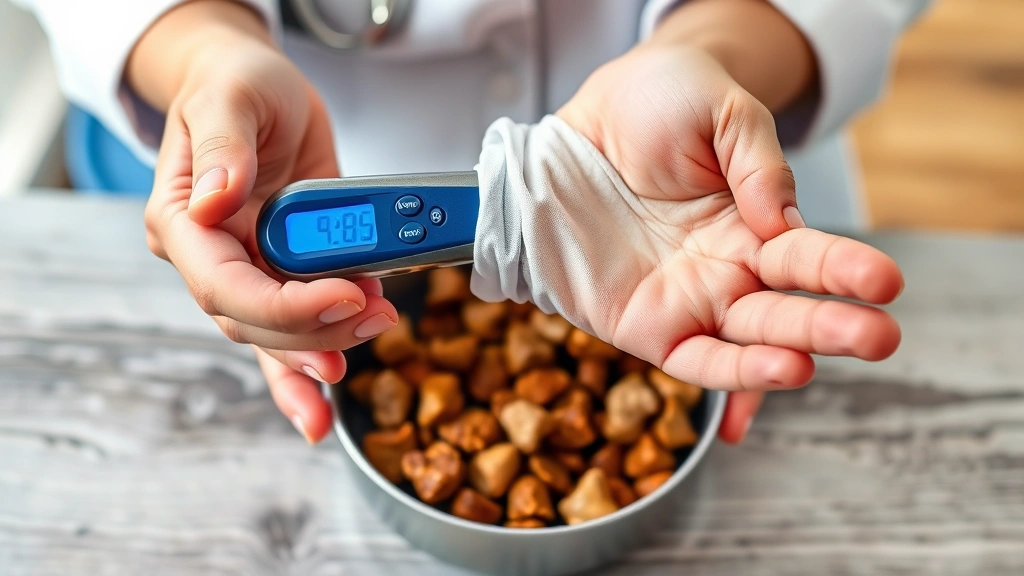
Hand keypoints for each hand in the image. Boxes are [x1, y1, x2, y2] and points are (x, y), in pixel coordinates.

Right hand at [136, 2, 397, 442]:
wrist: (259, 89)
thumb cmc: (235, 86)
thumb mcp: (230, 99)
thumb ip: (222, 147)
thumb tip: (219, 199)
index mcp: (183, 222)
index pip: (224, 285)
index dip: (284, 305)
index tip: (343, 297)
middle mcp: (212, 258)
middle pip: (254, 322)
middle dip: (315, 334)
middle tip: (374, 320)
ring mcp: (250, 270)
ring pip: (275, 338)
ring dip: (324, 350)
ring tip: (377, 331)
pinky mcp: (285, 273)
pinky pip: (295, 330)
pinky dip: (313, 363)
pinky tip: (330, 395)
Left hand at [558, 45, 902, 442]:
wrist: (582, 122)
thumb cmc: (656, 106)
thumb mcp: (721, 113)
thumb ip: (758, 165)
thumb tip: (784, 222)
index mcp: (757, 226)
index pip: (809, 258)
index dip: (846, 270)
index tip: (885, 282)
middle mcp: (730, 273)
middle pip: (787, 310)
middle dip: (832, 327)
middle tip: (880, 338)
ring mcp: (689, 303)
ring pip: (747, 342)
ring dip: (780, 358)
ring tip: (809, 364)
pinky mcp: (645, 326)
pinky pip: (693, 360)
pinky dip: (727, 374)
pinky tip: (764, 375)